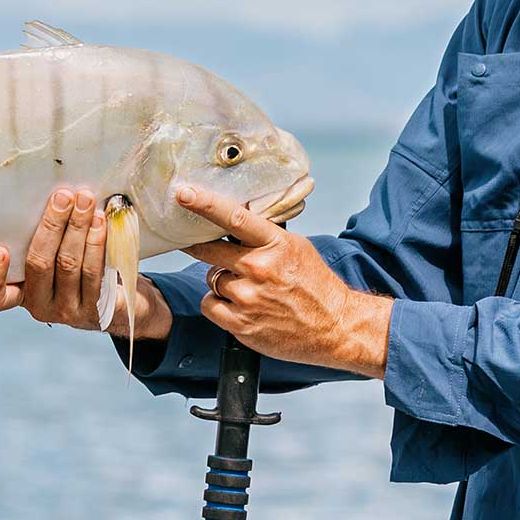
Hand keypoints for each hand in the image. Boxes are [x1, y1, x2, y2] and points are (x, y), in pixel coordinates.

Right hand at [0, 187, 172, 340]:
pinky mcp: (95, 309)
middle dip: (52, 226)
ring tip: (85, 201)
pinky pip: (94, 271)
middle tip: (62, 196)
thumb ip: (40, 237)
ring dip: (78, 227)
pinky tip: (100, 220)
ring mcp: (67, 311)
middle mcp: (40, 306)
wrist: (114, 299)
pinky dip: (96, 241)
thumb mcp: (50, 256)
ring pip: (69, 265)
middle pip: (39, 264)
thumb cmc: (71, 265)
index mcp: (19, 294)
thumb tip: (49, 194)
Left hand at [175, 184, 388, 377]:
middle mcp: (260, 269)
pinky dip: (219, 304)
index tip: (183, 193)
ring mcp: (249, 298)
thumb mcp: (295, 247)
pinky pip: (210, 305)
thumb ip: (263, 235)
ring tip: (248, 289)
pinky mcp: (242, 324)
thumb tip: (230, 220)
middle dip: (199, 246)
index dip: (204, 203)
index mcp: (275, 244)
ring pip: (212, 278)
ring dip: (222, 282)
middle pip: (209, 250)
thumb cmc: (314, 285)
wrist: (335, 327)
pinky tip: (240, 306)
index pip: (234, 217)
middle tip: (198, 245)